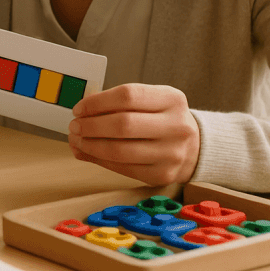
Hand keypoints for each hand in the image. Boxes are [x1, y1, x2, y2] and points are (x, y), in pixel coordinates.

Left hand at [67, 83, 199, 185]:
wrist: (195, 147)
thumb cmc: (162, 119)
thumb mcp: (151, 101)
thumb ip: (120, 103)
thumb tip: (80, 113)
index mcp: (172, 99)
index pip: (128, 95)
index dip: (97, 102)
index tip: (79, 108)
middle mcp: (176, 126)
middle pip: (123, 124)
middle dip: (91, 126)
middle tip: (74, 126)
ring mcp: (172, 153)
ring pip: (120, 151)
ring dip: (91, 146)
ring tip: (77, 140)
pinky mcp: (162, 174)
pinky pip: (123, 169)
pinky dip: (99, 160)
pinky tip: (88, 153)